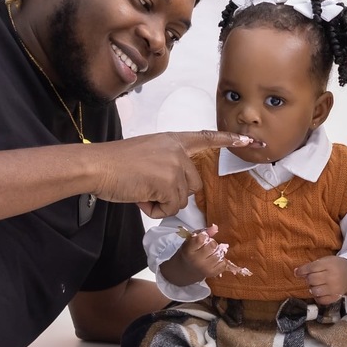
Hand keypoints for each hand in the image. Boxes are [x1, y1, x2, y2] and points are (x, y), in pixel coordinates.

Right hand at [92, 130, 262, 217]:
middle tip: (146, 188)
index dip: (228, 139)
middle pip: (193, 184)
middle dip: (173, 194)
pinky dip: (154, 210)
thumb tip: (176, 189)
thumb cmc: (115, 164)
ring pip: (180, 199)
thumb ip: (166, 164)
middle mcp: (178, 151)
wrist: (97, 166)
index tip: (248, 140)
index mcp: (172, 140)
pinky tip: (139, 197)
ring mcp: (175, 166)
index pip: (206, 137)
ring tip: (139, 190)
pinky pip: (170, 208)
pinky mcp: (169, 183)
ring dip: (160, 203)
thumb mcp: (147, 154)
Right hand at [159, 226, 234, 286]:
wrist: (186, 270)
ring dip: (218, 251)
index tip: (203, 238)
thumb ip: (203, 232)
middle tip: (208, 245)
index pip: (201, 239)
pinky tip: (214, 259)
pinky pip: (224, 263)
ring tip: (211, 252)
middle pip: (213, 246)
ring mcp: (205, 268)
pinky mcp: (212, 273)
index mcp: (189, 251)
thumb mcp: (191, 240)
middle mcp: (197, 261)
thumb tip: (215, 227)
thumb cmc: (189, 252)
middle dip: (212, 243)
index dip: (204, 236)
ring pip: (220, 254)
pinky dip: (221, 259)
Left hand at [295, 256, 346, 305]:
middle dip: (309, 279)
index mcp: (329, 265)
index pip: (311, 268)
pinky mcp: (335, 297)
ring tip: (317, 284)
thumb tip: (296, 272)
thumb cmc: (336, 266)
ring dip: (313, 288)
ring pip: (314, 291)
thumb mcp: (327, 260)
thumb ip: (313, 265)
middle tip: (312, 277)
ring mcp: (334, 288)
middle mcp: (332, 277)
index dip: (302, 271)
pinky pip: (320, 300)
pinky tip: (320, 292)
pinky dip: (317, 297)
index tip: (297, 273)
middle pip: (312, 280)